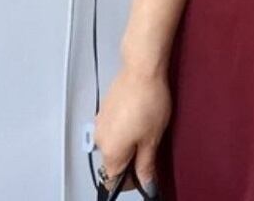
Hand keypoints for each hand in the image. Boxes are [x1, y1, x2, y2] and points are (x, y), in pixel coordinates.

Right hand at [93, 65, 170, 193]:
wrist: (142, 69)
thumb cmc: (148, 100)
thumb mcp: (153, 138)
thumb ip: (146, 164)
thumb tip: (146, 183)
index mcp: (111, 152)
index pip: (114, 181)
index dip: (131, 181)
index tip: (145, 173)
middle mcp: (101, 140)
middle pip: (114, 162)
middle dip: (131, 160)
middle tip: (150, 146)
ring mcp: (101, 123)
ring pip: (114, 143)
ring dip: (128, 142)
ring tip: (147, 126)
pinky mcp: (104, 109)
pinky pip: (113, 127)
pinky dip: (124, 127)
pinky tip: (139, 115)